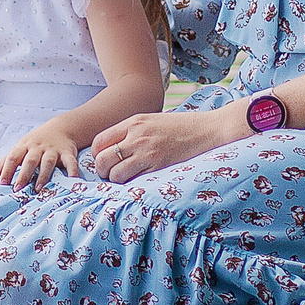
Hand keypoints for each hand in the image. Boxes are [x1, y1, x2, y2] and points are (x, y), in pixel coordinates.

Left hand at [0, 124, 80, 190]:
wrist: (61, 128)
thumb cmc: (35, 142)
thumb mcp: (20, 147)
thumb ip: (6, 161)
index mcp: (24, 146)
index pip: (13, 157)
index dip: (6, 170)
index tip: (2, 183)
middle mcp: (38, 148)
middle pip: (30, 161)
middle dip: (23, 175)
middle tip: (17, 189)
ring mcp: (53, 150)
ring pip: (48, 163)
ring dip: (43, 176)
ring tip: (37, 189)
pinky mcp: (67, 153)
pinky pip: (70, 163)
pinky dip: (72, 172)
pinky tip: (72, 181)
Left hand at [91, 108, 238, 182]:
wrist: (207, 130)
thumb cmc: (180, 127)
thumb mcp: (152, 121)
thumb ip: (132, 132)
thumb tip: (113, 149)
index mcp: (133, 122)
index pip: (99, 141)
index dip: (97, 155)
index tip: (104, 161)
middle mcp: (137, 136)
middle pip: (102, 159)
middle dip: (102, 170)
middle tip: (110, 174)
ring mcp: (147, 152)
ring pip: (115, 173)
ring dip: (116, 180)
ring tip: (124, 179)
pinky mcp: (158, 166)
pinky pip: (133, 180)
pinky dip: (131, 184)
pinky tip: (138, 182)